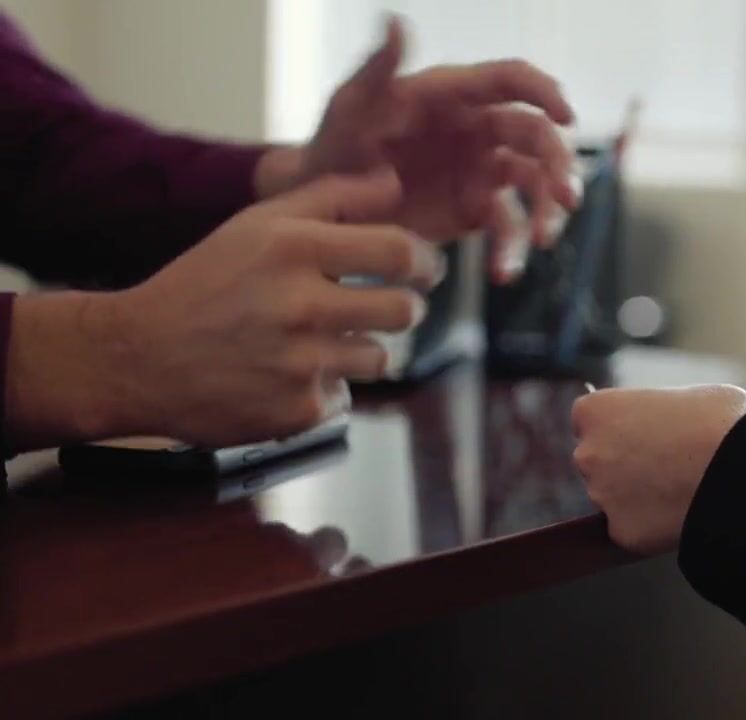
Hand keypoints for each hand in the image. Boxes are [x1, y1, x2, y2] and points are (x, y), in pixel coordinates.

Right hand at [6, 169, 445, 451]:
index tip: (425, 269)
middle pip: (405, 310)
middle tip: (384, 306)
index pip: (400, 252)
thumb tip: (394, 180)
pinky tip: (283, 375)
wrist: (136, 359)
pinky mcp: (296, 411)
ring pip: (379, 357)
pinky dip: (322, 388)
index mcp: (293, 249)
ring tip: (315, 341)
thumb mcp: (257, 225)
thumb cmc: (205, 283)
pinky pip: (342, 397)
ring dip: (360, 350)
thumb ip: (333, 197)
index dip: (425, 262)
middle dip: (404, 308)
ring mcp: (300, 364)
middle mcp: (300, 305)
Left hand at [277, 17, 580, 282]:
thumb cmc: (333, 146)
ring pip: (533, 184)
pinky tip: (503, 272)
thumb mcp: (350, 107)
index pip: (512, 81)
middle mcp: (479, 128)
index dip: (546, 93)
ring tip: (540, 241)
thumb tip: (396, 20)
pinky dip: (511, 249)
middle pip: (537, 138)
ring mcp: (482, 170)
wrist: (323, 209)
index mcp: (455, 95)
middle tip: (564, 198)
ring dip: (546, 211)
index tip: (566, 117)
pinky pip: (507, 227)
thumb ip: (377, 67)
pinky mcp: (476, 210)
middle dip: (558, 166)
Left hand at [571, 385, 745, 553]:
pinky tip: (681, 512)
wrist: (742, 472)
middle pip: (597, 460)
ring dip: (637, 495)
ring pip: (613, 497)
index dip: (620, 426)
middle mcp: (587, 454)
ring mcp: (602, 496)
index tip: (645, 432)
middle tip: (666, 462)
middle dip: (623, 463)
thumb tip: (660, 422)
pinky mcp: (621, 532)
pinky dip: (651, 525)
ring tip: (680, 487)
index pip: (591, 420)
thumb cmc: (719, 421)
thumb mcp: (684, 396)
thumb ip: (655, 412)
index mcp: (595, 411)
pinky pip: (633, 528)